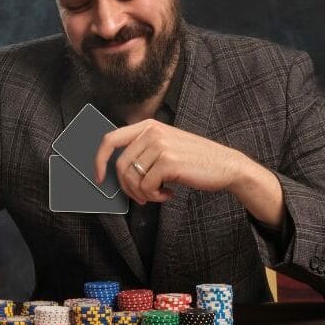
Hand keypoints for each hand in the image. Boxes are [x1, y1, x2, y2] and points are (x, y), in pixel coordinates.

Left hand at [94, 119, 245, 204]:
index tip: (99, 178)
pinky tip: (169, 194)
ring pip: (133, 179)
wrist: (226, 165)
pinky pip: (147, 187)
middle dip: (127, 188)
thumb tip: (117, 171)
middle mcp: (152, 132)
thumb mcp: (167, 145)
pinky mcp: (168, 162)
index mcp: (148, 126)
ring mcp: (160, 146)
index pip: (110, 139)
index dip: (99, 160)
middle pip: (121, 166)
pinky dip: (156, 197)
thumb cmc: (195, 160)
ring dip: (144, 194)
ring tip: (159, 194)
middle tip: (141, 198)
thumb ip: (144, 150)